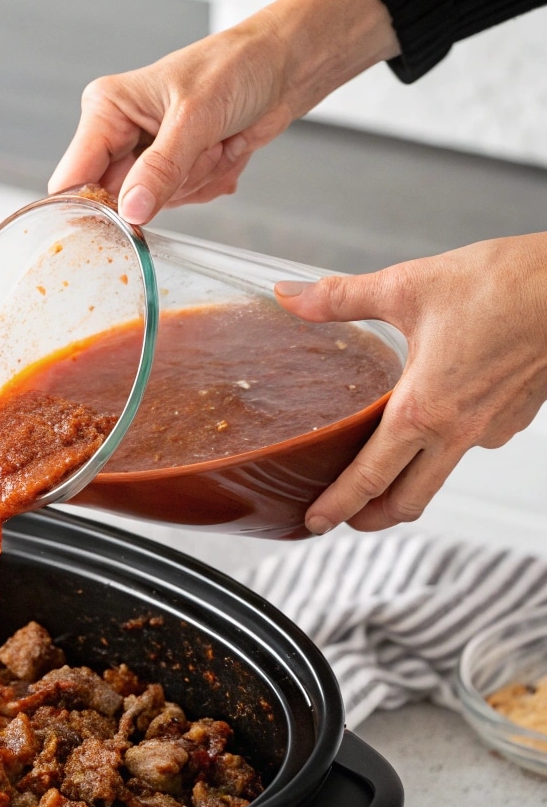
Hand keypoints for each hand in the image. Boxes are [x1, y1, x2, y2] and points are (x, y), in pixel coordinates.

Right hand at [49, 0, 398, 223]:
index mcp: (107, 110)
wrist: (283, 67)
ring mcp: (146, 157)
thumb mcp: (197, 118)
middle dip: (165, 187)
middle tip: (197, 151)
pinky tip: (223, 150)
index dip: (89, 208)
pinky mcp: (172, 172)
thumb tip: (130, 212)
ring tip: (215, 142)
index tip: (118, 225)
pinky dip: (207, 183)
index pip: (73, 177)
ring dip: (194, 181)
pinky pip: (180, 203)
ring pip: (153, 205)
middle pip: (118, 200)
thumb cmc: (237, 68)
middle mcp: (119, 135)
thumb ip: (161, 168)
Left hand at [275, 233, 546, 533]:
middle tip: (344, 517)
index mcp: (422, 410)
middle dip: (370, 517)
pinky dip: (445, 446)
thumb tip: (289, 295)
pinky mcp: (516, 417)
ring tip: (384, 473)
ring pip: (440, 476)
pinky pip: (472, 443)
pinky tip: (435, 421)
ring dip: (408, 485)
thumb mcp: (407, 287)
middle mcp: (457, 431)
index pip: (369, 478)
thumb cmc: (502, 284)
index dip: (337, 506)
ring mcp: (491, 429)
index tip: (314, 522)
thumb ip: (340, 298)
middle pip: (406, 501)